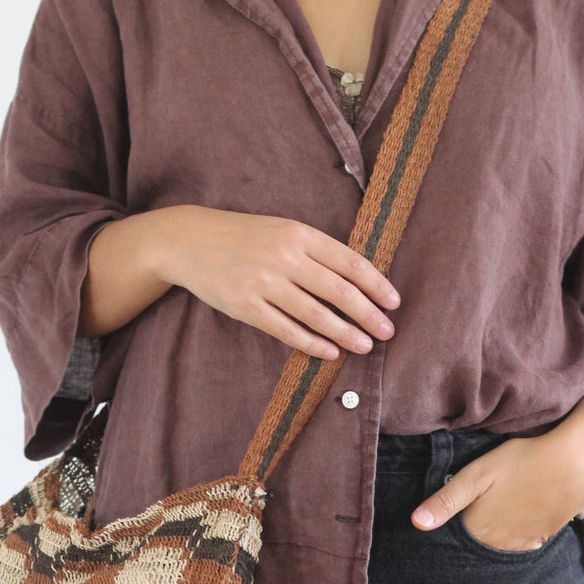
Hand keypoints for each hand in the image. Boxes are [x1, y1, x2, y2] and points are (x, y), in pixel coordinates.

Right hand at [152, 206, 400, 359]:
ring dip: (345, 334)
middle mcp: (285, 257)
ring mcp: (264, 283)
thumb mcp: (282, 230)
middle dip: (368, 314)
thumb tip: (355, 279)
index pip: (349, 262)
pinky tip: (330, 353)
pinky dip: (312, 344)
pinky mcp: (246, 307)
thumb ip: (315, 250)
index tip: (393, 303)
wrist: (190, 240)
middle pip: (339, 291)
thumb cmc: (243, 236)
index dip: (376, 285)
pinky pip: (287, 331)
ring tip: (365, 346)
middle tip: (387, 332)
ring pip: (316, 315)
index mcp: (299, 234)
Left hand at [410, 426, 583, 550]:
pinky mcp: (542, 538)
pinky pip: (521, 544)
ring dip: (494, 535)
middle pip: (476, 545)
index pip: (454, 539)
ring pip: (498, 546)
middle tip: (481, 505)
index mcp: (478, 530)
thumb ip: (446, 500)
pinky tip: (517, 515)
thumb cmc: (523, 461)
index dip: (451, 525)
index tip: (456, 510)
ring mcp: (522, 544)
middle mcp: (498, 545)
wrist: (576, 464)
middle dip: (471, 533)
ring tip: (498, 509)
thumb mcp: (477, 474)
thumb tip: (416, 524)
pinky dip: (515, 534)